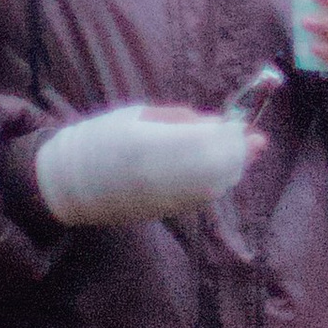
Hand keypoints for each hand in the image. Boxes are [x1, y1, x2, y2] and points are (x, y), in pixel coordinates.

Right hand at [36, 101, 256, 227]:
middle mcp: (158, 174)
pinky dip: (217, 184)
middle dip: (240, 153)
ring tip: (243, 154)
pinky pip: (200, 200)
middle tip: (257, 141)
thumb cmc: (102, 137)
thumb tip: (214, 122)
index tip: (244, 125)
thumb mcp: (137, 116)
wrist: (69, 183)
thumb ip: (177, 119)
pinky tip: (222, 172)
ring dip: (233, 170)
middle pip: (215, 166)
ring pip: (212, 187)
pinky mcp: (161, 212)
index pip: (205, 141)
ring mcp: (160, 197)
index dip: (231, 134)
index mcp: (149, 144)